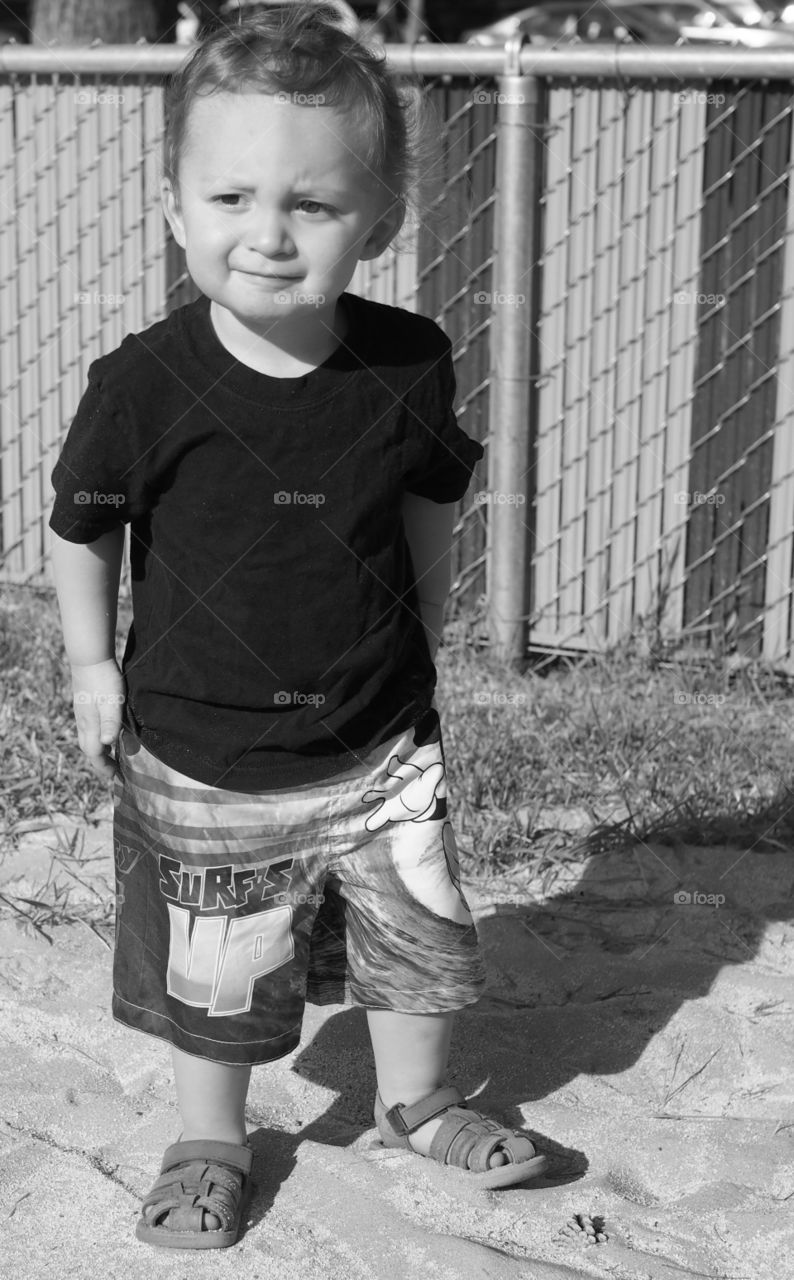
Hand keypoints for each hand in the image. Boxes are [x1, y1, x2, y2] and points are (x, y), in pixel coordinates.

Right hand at [70, 659, 125, 781]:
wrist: (89, 657)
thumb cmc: (104, 679)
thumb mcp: (112, 701)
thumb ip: (110, 722)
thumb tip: (107, 743)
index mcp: (90, 725)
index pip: (95, 754)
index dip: (104, 768)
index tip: (116, 778)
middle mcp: (83, 723)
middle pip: (90, 749)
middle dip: (101, 763)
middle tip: (115, 772)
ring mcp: (82, 714)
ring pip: (89, 739)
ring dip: (100, 751)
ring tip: (113, 756)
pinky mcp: (84, 706)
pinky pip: (90, 729)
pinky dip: (98, 738)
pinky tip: (108, 734)